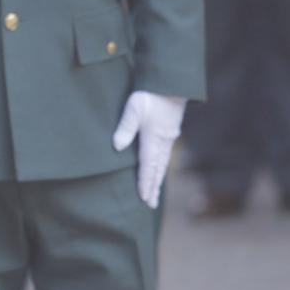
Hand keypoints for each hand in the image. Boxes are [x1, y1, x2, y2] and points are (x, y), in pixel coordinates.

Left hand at [112, 91, 186, 206]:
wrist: (172, 84)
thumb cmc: (150, 95)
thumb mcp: (133, 108)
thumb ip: (125, 127)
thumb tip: (117, 147)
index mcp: (153, 139)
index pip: (147, 166)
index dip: (145, 183)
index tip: (143, 198)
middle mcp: (162, 142)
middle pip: (157, 170)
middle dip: (153, 188)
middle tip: (150, 204)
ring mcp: (168, 138)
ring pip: (162, 164)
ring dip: (158, 180)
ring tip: (155, 194)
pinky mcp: (170, 132)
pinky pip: (165, 156)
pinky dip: (161, 168)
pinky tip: (159, 171)